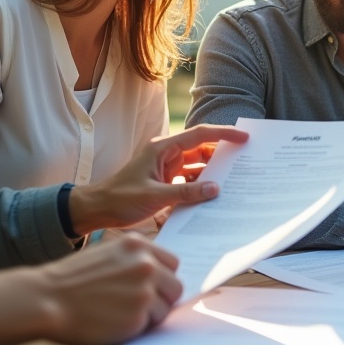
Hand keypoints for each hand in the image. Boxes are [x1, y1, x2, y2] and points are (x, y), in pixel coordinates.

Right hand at [0, 233, 181, 344]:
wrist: (47, 299)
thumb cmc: (71, 280)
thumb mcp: (106, 254)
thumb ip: (133, 259)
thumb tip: (157, 273)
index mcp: (138, 245)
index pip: (172, 263)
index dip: (163, 278)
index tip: (153, 288)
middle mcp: (146, 264)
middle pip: (175, 286)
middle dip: (162, 299)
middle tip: (139, 307)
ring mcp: (145, 290)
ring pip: (166, 308)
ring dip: (150, 315)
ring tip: (121, 314)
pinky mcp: (139, 316)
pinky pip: (151, 325)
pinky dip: (138, 328)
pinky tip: (116, 323)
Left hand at [70, 125, 246, 232]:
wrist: (97, 210)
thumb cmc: (120, 199)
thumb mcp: (154, 196)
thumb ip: (186, 192)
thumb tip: (215, 189)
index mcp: (163, 148)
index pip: (200, 135)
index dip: (223, 134)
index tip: (244, 137)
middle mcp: (167, 154)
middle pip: (202, 149)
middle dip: (223, 154)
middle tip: (246, 162)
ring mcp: (167, 167)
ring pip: (197, 166)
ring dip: (213, 173)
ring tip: (234, 181)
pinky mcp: (166, 181)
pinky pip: (189, 179)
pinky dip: (201, 186)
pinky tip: (214, 196)